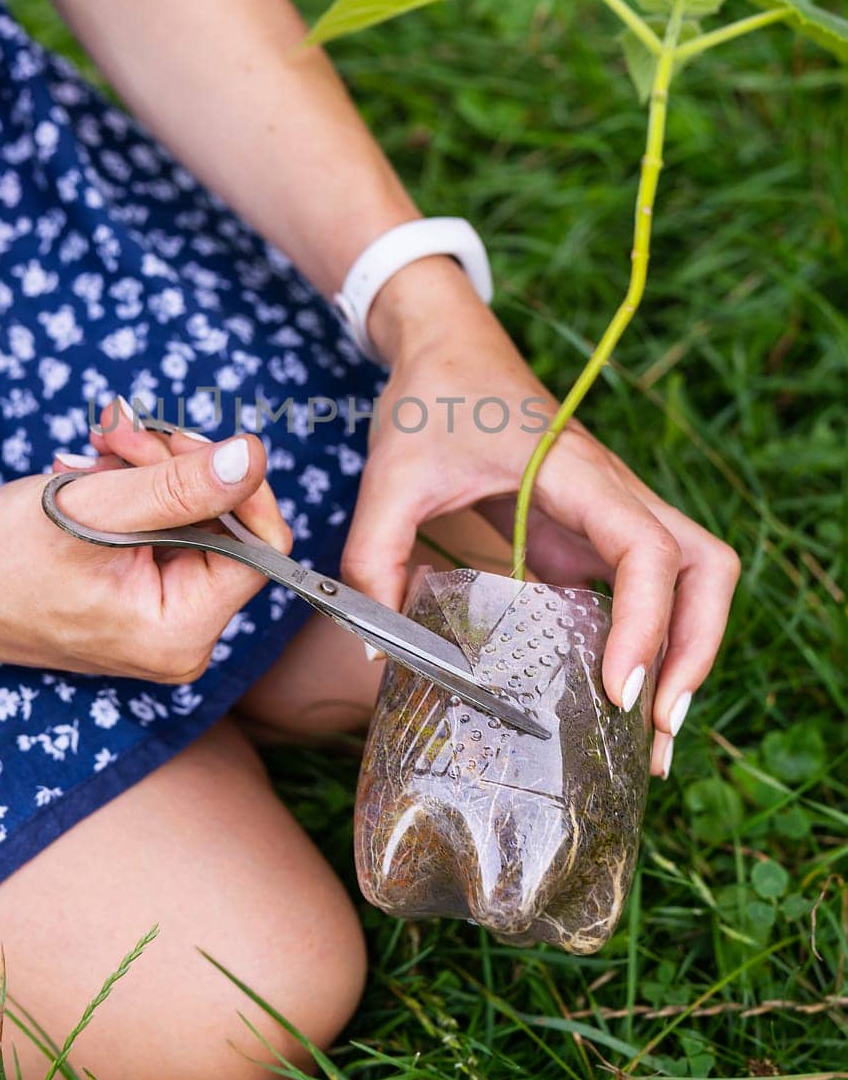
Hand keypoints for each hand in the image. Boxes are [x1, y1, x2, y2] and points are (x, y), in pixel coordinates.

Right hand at [0, 413, 285, 683]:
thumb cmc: (3, 559)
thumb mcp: (93, 509)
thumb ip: (179, 485)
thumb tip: (256, 457)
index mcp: (181, 630)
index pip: (261, 545)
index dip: (235, 483)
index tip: (179, 440)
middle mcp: (184, 635)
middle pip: (227, 524)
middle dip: (176, 465)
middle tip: (118, 432)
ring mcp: (166, 617)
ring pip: (196, 516)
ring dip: (152, 469)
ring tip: (98, 449)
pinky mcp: (147, 596)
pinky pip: (169, 527)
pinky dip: (138, 489)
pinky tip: (96, 475)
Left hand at [345, 260, 740, 775]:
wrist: (446, 346)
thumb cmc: (431, 397)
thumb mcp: (388, 475)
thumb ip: (374, 557)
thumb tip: (376, 651)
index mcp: (575, 472)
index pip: (648, 548)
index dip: (648, 621)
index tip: (621, 689)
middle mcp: (612, 493)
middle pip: (705, 568)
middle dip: (695, 649)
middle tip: (656, 728)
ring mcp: (608, 514)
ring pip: (694, 578)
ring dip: (687, 650)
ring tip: (652, 733)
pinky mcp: (591, 532)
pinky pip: (646, 588)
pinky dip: (649, 641)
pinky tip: (617, 697)